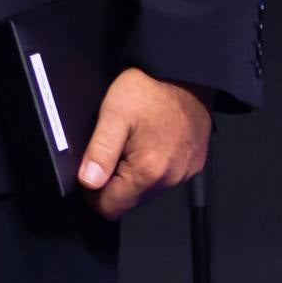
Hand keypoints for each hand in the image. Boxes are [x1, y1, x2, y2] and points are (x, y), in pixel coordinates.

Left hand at [76, 66, 212, 219]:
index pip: (111, 207)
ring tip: (129, 142)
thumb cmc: (149, 90)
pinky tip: (147, 142)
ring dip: (132, 175)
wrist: (184, 74)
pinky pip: (165, 177)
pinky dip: (152, 166)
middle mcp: (170, 178)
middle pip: (129, 201)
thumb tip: (88, 182)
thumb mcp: (113, 115)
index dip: (93, 195)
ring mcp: (184, 172)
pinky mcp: (193, 164)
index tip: (88, 174)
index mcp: (148, 171)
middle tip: (109, 150)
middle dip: (113, 183)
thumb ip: (100, 152)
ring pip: (147, 190)